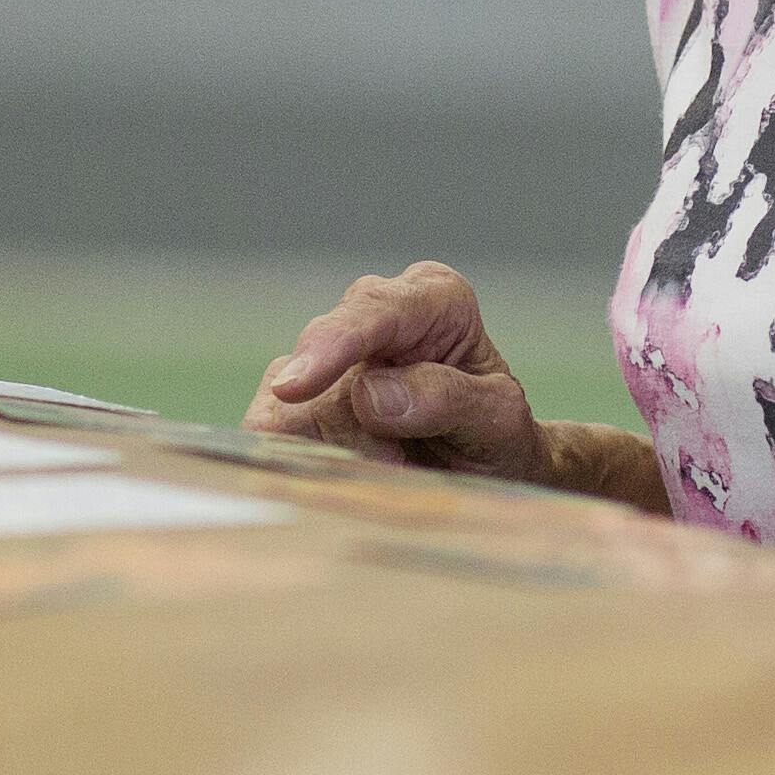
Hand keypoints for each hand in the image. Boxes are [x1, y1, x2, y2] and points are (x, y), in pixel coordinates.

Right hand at [251, 262, 544, 476]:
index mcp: (434, 299)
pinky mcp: (299, 399)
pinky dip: (312, 466)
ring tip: (393, 469)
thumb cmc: (500, 439)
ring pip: (287, 408)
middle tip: (400, 466)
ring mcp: (330, 359)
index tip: (294, 387)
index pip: (372, 310)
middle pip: (316, 365)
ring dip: (333, 453)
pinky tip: (360, 474)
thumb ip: (447, 400)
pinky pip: (274, 434)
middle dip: (347, 431)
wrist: (489, 470)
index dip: (331, 346)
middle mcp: (374, 316)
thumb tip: (368, 394)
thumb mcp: (499, 422)